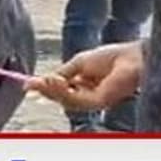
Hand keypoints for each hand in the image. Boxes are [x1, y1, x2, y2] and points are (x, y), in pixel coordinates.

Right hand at [25, 42, 143, 112]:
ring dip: (52, 91)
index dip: (45, 88)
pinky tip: (55, 81)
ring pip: (66, 101)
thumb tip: (40, 79)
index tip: (28, 84)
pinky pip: (74, 100)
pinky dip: (62, 91)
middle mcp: (88, 97)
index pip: (61, 92)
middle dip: (46, 91)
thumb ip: (61, 73)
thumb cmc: (112, 58)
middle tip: (31, 84)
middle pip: (61, 99)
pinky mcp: (99, 102)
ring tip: (44, 80)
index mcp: (84, 87)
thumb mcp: (78, 63)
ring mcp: (94, 101)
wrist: (132, 57)